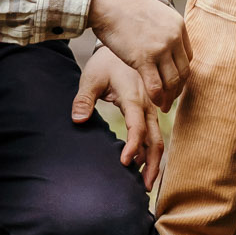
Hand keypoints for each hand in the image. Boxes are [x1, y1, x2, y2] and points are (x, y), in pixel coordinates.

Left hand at [74, 46, 164, 185]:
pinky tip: (139, 164)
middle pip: (155, 139)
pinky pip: (154, 134)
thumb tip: (78, 120)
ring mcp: (152, 107)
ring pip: (157, 139)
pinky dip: (148, 151)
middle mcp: (148, 104)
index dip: (133, 146)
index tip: (124, 164)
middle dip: (152, 165)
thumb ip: (83, 99)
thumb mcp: (91, 78)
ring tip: (144, 184)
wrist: (124, 45)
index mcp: (134, 97)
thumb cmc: (105, 63)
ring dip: (152, 161)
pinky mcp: (150, 110)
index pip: (138, 127)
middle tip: (144, 188)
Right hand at [88, 0, 190, 104]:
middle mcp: (173, 37)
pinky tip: (155, 103)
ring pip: (172, 81)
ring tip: (164, 105)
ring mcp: (160, 48)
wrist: (108, 2)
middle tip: (171, 99)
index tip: (174, 82)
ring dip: (169, 96)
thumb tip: (163, 42)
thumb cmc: (124, 7)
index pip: (188, 56)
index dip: (181, 72)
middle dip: (178, 88)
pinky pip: (156, 85)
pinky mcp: (143, 59)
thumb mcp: (154, 13)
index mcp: (178, 25)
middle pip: (183, 71)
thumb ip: (163, 29)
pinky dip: (157, 97)